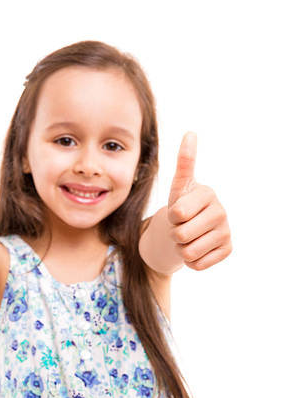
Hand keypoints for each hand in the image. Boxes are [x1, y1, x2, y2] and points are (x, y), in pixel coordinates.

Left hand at [167, 132, 231, 270]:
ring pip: (188, 252)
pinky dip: (191, 261)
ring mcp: (226, 231)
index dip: (170, 216)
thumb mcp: (178, 186)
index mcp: (207, 194)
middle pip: (181, 235)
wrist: (189, 228)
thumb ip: (184, 162)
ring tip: (188, 237)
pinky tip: (198, 248)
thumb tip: (190, 133)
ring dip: (181, 248)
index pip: (176, 214)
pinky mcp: (227, 249)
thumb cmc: (182, 205)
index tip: (178, 211)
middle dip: (174, 234)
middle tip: (182, 226)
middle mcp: (221, 211)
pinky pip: (197, 264)